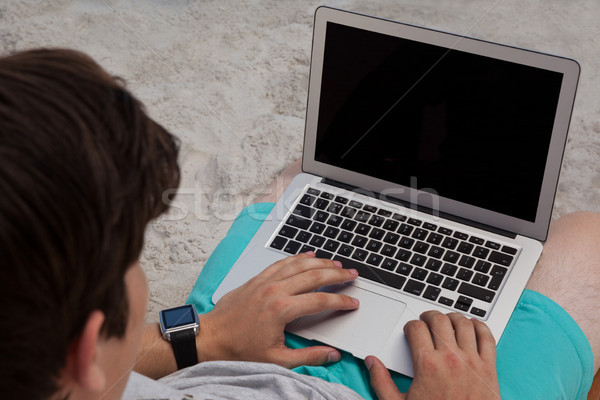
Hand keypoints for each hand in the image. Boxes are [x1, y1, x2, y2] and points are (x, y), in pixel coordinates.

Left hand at [196, 252, 358, 367]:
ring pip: (299, 265)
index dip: (340, 301)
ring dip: (320, 262)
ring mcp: (264, 282)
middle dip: (336, 274)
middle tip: (351, 274)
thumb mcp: (277, 360)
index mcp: (282, 310)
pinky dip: (297, 258)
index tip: (352, 303)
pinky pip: (281, 263)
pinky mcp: (256, 280)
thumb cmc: (238, 349)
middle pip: (313, 276)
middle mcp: (275, 291)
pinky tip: (307, 255)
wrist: (209, 338)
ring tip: (336, 262)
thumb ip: (308, 357)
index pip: (320, 300)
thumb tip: (331, 355)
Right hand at [366, 311, 500, 398]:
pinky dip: (480, 326)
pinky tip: (472, 326)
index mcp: (427, 365)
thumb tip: (371, 362)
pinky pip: (487, 337)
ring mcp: (472, 362)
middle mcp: (450, 359)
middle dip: (429, 316)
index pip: (416, 328)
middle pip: (439, 320)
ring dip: (453, 318)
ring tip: (447, 321)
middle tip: (426, 321)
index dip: (410, 326)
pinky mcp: (489, 369)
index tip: (411, 330)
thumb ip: (381, 382)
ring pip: (463, 324)